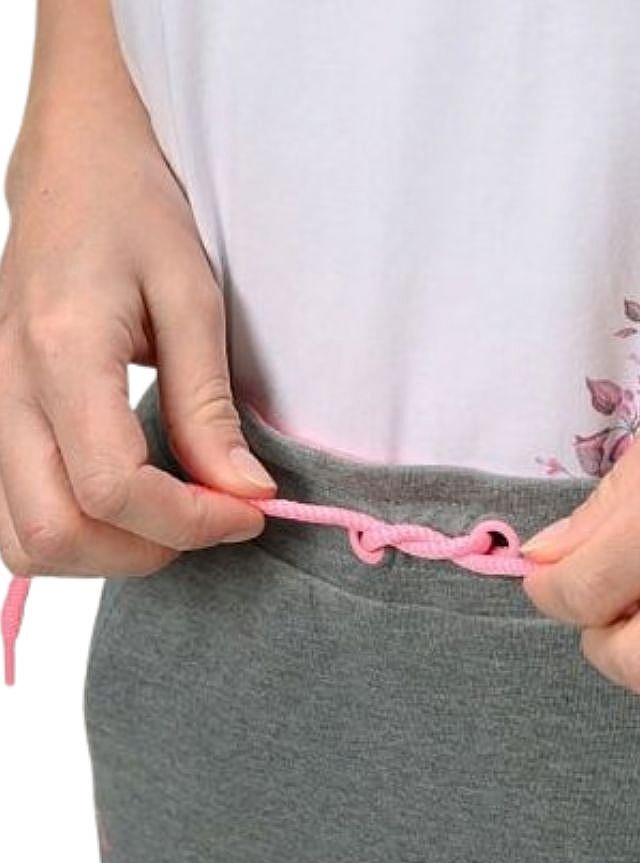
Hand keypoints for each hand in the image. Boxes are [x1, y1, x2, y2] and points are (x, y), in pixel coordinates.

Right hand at [0, 66, 273, 581]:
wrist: (69, 164)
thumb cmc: (132, 210)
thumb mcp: (192, 294)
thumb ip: (209, 405)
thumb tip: (243, 492)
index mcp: (60, 350)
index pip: (112, 487)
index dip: (189, 522)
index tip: (248, 512)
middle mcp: (7, 388)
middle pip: (52, 533)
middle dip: (144, 550)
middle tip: (209, 518)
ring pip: (24, 540)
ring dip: (103, 553)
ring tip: (168, 516)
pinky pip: (15, 515)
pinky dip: (75, 533)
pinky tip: (128, 503)